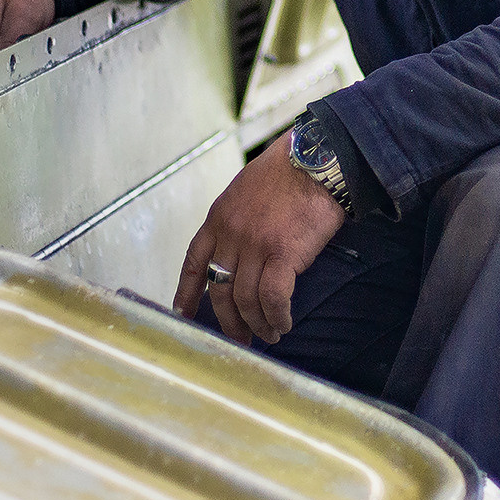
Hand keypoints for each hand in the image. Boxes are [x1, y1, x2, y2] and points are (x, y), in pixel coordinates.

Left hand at [175, 130, 345, 345]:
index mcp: (218, 218)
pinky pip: (273, 297)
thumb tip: (238, 251)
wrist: (316, 160)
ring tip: (269, 333)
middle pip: (220, 290)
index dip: (187, 293)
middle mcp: (231, 234)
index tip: (183, 314)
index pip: (194, 262)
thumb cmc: (288, 171)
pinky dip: (277, 315)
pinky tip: (283, 322)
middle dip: (228, 321)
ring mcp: (255, 245)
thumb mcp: (245, 190)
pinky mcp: (283, 253)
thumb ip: (236, 220)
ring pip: (245, 299)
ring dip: (257, 323)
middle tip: (240, 339)